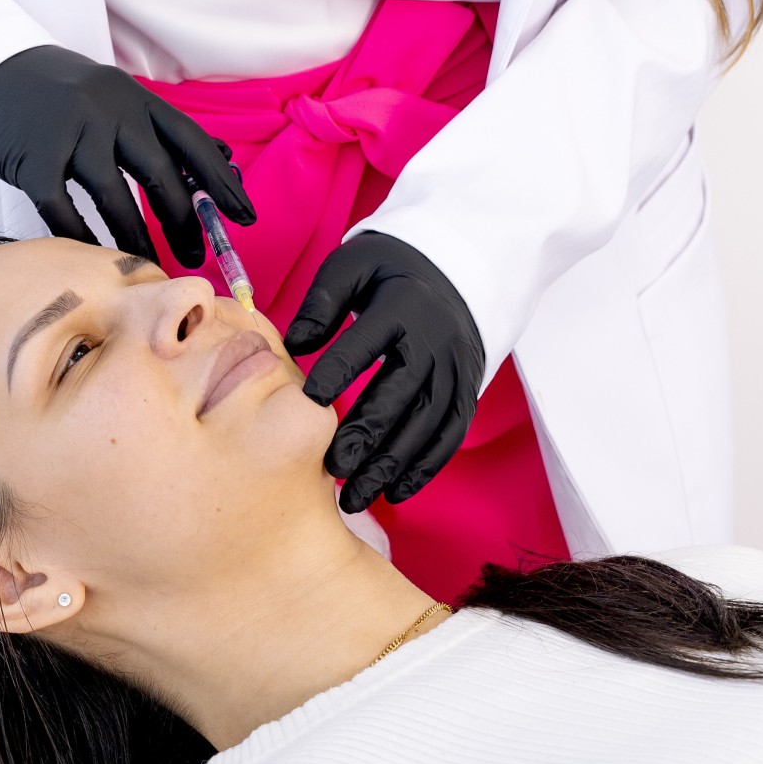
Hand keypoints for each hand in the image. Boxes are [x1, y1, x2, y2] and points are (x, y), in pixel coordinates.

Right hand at [0, 45, 252, 268]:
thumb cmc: (48, 95)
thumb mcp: (104, 97)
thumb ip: (151, 127)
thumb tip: (217, 160)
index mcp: (132, 95)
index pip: (190, 141)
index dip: (220, 182)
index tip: (244, 216)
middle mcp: (107, 107)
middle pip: (159, 172)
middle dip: (182, 220)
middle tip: (195, 254)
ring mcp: (69, 129)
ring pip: (115, 195)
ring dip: (135, 237)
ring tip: (150, 264)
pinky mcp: (32, 154)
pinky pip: (62, 206)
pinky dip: (79, 235)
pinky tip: (91, 256)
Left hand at [287, 232, 483, 514]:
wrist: (456, 271)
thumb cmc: (388, 272)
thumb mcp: (353, 267)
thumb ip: (322, 302)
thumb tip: (296, 346)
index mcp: (401, 307)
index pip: (366, 343)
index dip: (337, 372)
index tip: (308, 404)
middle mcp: (434, 343)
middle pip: (400, 394)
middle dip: (366, 435)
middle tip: (331, 468)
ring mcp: (454, 372)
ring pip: (426, 425)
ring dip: (392, 465)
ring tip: (355, 496)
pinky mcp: (466, 394)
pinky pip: (449, 437)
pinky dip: (424, 469)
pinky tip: (394, 493)